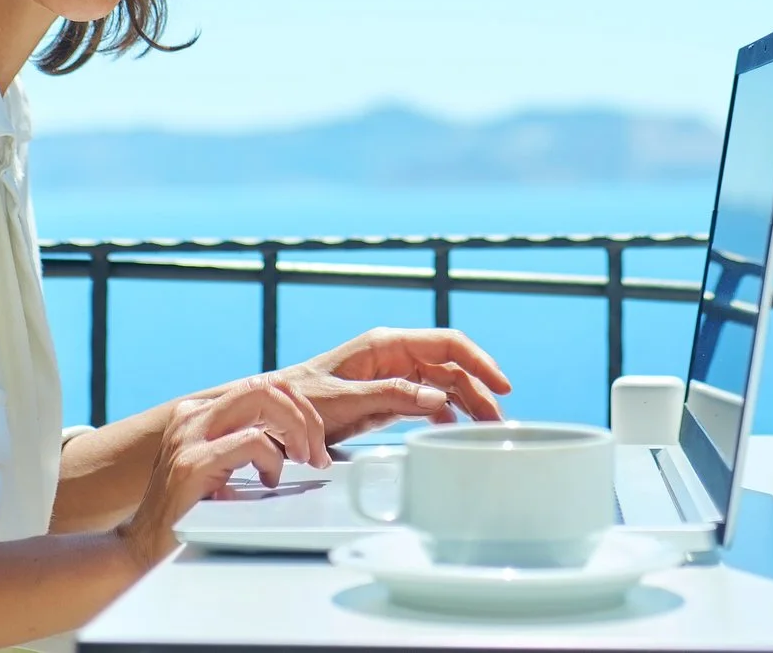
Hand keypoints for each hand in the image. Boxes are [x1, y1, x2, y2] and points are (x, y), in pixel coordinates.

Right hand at [115, 375, 328, 569]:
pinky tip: (270, 481)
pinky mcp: (192, 464)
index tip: (315, 442)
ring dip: (297, 428)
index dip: (299, 408)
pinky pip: (253, 441)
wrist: (143, 549)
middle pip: (266, 384)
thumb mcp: (220, 466)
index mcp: (199, 413)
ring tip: (303, 459)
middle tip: (317, 453)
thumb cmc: (187, 513)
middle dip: (305, 415)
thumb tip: (299, 435)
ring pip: (262, 398)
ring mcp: (189, 436)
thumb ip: (246, 442)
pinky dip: (274, 460)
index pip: (262, 385)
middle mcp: (192, 416)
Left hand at [281, 327, 512, 441]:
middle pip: (450, 367)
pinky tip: (453, 429)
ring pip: (442, 384)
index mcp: (385, 345)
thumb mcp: (345, 400)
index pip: (446, 344)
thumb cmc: (299, 403)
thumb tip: (439, 399)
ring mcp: (391, 375)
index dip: (479, 361)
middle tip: (498, 422)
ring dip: (466, 403)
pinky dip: (444, 413)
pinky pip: (425, 400)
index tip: (502, 386)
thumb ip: (392, 396)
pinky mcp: (386, 396)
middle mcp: (393, 356)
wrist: (270, 416)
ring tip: (485, 429)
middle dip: (478, 390)